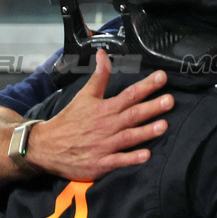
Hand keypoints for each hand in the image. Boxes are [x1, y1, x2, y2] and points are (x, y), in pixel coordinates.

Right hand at [27, 50, 173, 180]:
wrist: (46, 146)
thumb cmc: (70, 120)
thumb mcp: (84, 96)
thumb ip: (99, 76)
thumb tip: (103, 54)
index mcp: (105, 108)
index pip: (129, 94)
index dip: (146, 86)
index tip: (162, 77)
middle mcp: (107, 125)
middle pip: (133, 115)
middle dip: (152, 107)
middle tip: (170, 100)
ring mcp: (104, 145)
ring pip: (128, 137)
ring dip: (146, 132)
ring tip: (164, 126)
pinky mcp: (100, 163)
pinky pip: (118, 161)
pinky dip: (131, 159)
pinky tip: (146, 155)